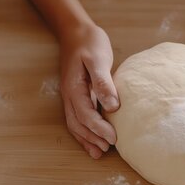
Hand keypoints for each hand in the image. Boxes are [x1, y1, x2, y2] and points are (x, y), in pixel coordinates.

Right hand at [59, 24, 119, 158]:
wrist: (76, 32)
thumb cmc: (89, 43)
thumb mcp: (98, 59)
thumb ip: (103, 83)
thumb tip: (112, 106)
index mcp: (74, 88)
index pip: (86, 115)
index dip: (99, 129)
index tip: (114, 138)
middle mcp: (69, 96)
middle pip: (78, 124)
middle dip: (93, 138)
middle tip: (109, 148)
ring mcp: (71, 96)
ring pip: (75, 124)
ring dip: (87, 139)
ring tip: (100, 152)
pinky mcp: (76, 95)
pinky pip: (77, 117)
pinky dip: (84, 131)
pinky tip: (94, 139)